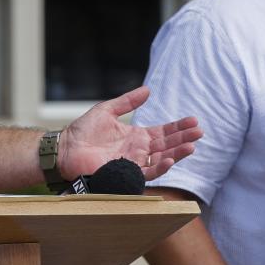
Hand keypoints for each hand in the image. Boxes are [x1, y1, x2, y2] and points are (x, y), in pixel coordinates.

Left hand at [59, 86, 201, 180]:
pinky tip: (170, 159)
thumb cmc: (83, 131)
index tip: (193, 121)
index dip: (178, 127)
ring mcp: (133, 163)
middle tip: (199, 132)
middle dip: (183, 139)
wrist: (65, 148)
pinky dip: (159, 167)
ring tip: (191, 146)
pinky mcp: (125, 174)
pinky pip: (146, 173)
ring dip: (177, 154)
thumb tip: (148, 90)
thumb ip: (128, 102)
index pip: (163, 132)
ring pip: (161, 160)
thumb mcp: (107, 110)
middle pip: (167, 145)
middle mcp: (138, 151)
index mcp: (137, 137)